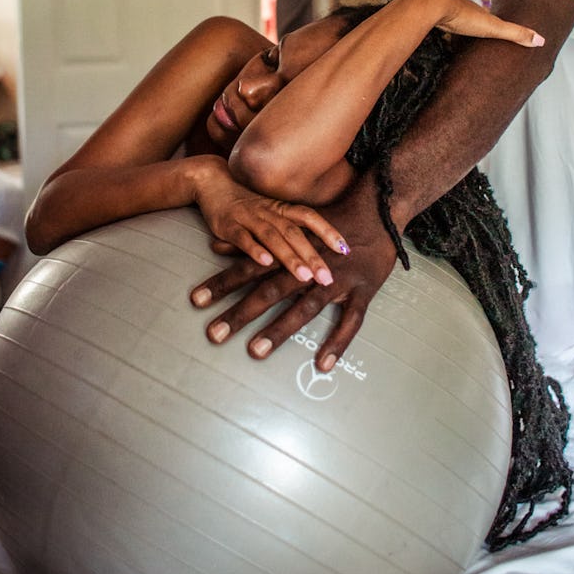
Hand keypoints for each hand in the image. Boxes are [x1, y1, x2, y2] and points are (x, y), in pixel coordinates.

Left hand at [190, 174, 397, 370]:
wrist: (378, 210)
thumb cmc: (329, 220)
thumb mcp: (288, 226)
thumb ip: (251, 241)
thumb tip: (214, 246)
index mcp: (290, 251)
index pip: (250, 268)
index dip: (223, 283)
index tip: (196, 299)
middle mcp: (310, 266)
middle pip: (270, 290)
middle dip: (240, 313)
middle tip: (214, 334)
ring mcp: (338, 279)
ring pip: (305, 307)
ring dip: (279, 329)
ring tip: (255, 351)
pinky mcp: (364, 291)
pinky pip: (351, 320)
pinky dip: (338, 342)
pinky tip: (323, 364)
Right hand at [193, 156, 347, 286]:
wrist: (211, 181)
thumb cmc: (245, 201)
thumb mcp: (270, 209)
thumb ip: (288, 227)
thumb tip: (315, 249)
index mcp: (281, 208)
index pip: (310, 218)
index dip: (329, 232)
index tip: (346, 250)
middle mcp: (268, 211)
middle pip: (295, 233)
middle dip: (313, 256)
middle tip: (328, 278)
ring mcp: (249, 217)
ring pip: (273, 237)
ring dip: (290, 257)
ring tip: (305, 277)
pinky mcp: (228, 225)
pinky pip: (243, 238)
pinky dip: (254, 250)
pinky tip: (266, 263)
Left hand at [431, 0, 544, 46]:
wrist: (432, 4)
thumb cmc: (462, 15)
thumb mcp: (493, 27)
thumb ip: (515, 33)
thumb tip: (541, 40)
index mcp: (478, 12)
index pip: (490, 19)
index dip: (495, 25)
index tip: (499, 30)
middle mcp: (462, 9)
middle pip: (470, 17)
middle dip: (474, 24)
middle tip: (478, 32)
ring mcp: (444, 12)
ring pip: (451, 19)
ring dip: (453, 25)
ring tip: (455, 35)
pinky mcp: (429, 17)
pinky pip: (435, 24)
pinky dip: (437, 29)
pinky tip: (433, 36)